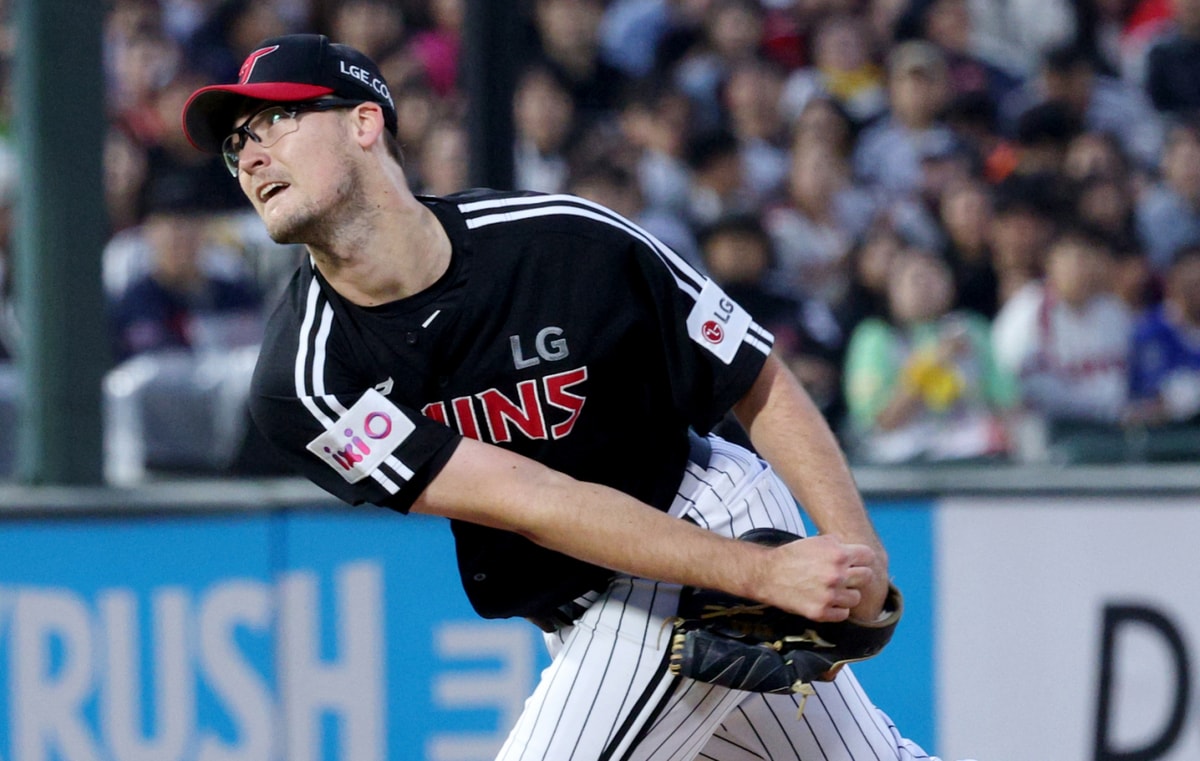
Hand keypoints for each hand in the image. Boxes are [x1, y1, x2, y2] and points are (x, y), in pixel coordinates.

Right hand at [752, 535, 877, 621]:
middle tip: (844, 576)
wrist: (767, 574)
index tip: (856, 562)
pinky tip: (826, 600)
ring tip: (833, 589)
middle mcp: (837, 575)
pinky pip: (843, 613)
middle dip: (857, 575)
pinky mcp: (821, 612)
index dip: (862, 558)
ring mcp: (830, 595)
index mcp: (837, 554)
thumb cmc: (792, 555)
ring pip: (856, 598)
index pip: (868, 557)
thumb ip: (839, 545)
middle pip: (866, 577)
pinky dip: (837, 608)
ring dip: (847, 594)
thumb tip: (856, 552)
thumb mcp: (816, 541)